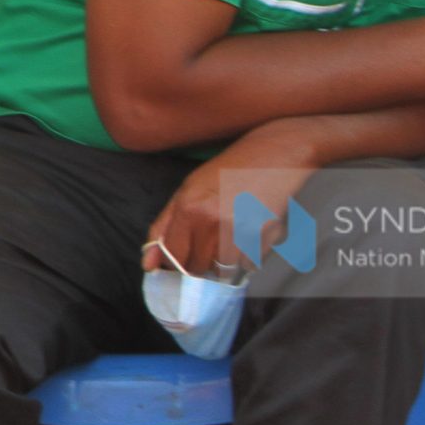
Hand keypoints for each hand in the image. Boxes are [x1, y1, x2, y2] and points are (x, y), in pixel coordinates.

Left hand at [140, 123, 317, 277]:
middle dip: (202, 262)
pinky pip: (249, 265)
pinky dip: (250, 257)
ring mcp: (239, 229)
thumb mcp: (189, 188)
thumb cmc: (231, 169)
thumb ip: (165, 226)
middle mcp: (212, 220)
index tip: (185, 257)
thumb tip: (148, 264)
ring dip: (227, 262)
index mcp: (189, 207)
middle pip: (198, 268)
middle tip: (213, 243)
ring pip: (224, 271)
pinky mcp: (265, 235)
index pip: (173, 257)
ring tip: (234, 237)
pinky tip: (252, 233)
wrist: (276, 153)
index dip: (178, 262)